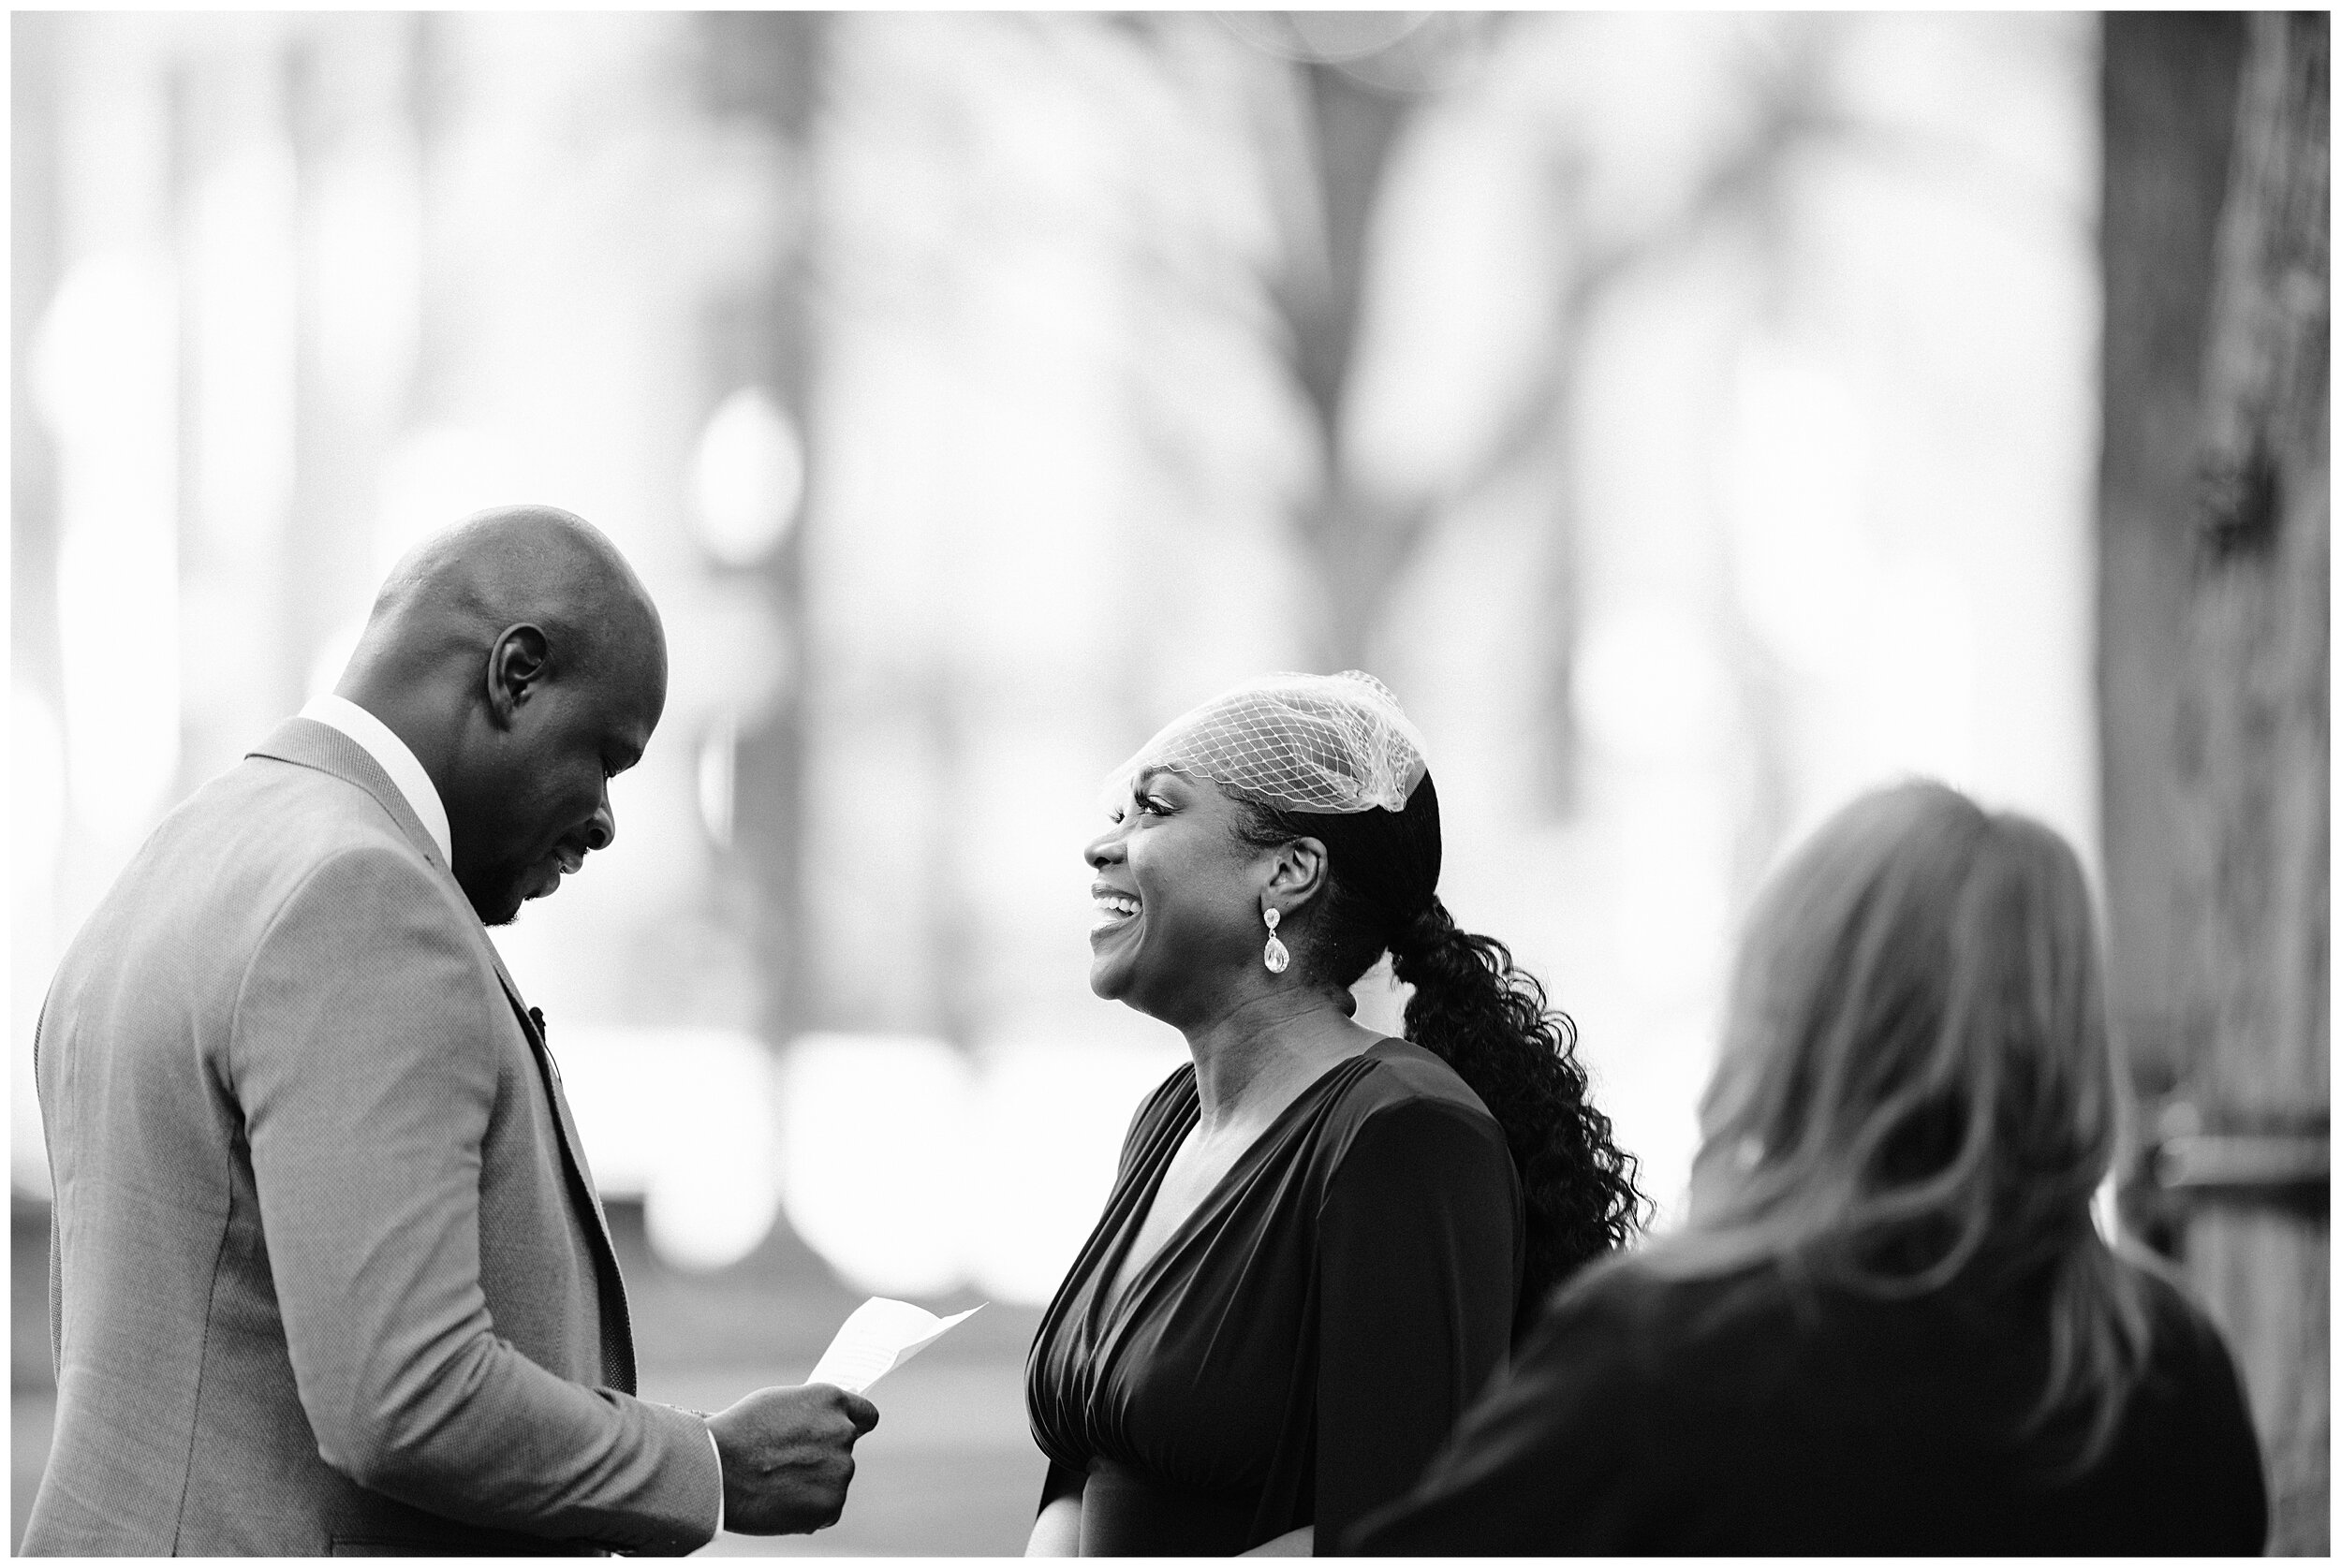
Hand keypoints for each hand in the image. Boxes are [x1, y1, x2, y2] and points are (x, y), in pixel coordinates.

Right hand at [707, 1382, 879, 1534]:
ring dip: (815, 1484)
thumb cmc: (738, 1433)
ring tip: (777, 1484)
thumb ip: (810, 1412)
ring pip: (834, 1480)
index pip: (866, 1415)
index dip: (854, 1426)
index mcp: (831, 1401)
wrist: (717, 1469)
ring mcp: (841, 1469)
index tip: (842, 1435)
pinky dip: (810, 1510)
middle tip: (790, 1466)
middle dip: (824, 1457)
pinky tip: (781, 1503)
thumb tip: (822, 1423)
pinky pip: (827, 1509)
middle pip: (845, 1450)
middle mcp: (843, 1432)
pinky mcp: (832, 1504)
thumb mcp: (779, 1404)